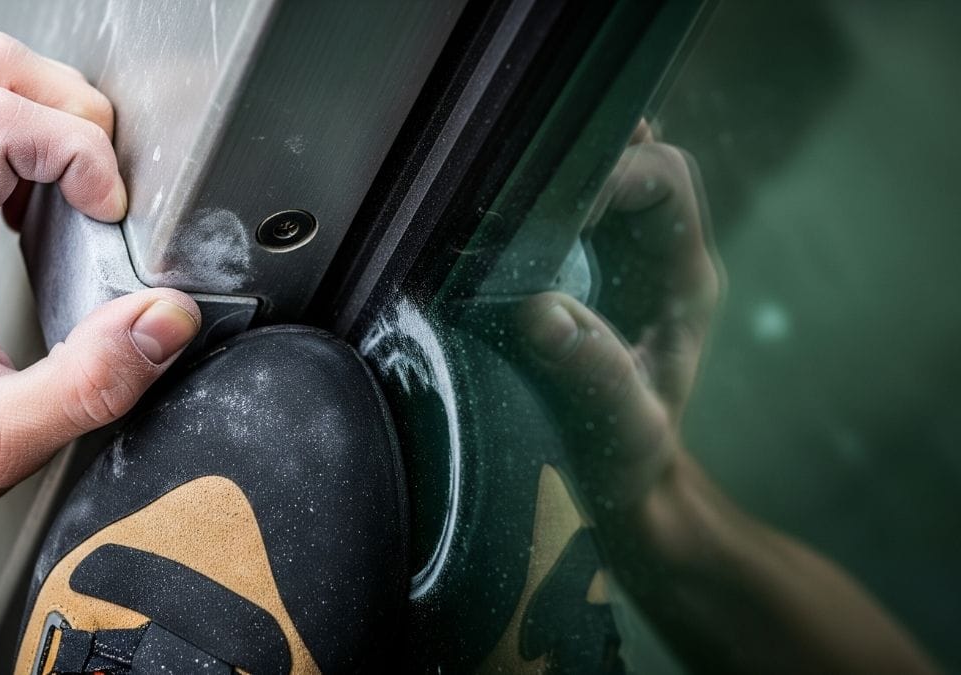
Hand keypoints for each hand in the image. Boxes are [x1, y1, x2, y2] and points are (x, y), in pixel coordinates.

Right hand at [516, 124, 937, 673]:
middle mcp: (662, 260)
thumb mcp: (622, 429)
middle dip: (591, 158)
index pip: (667, 182)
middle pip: (641, 165)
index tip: (557, 214)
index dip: (615, 177)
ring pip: (608, 183)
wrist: (629, 492)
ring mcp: (625, 266)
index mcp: (685, 281)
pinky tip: (505, 212)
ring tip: (510, 180)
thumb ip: (591, 371)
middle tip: (528, 181)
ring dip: (566, 174)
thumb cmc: (631, 465)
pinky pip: (573, 218)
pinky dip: (545, 203)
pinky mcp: (588, 281)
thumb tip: (538, 310)